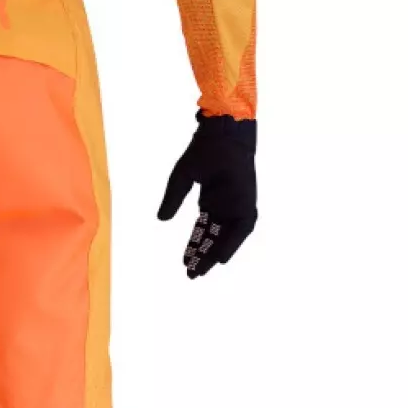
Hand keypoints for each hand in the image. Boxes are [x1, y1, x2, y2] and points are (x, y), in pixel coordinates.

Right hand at [158, 112, 257, 279]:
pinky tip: (222, 258)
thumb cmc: (205, 150)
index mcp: (211, 199)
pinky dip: (232, 244)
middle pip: (213, 238)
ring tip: (202, 270)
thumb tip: (161, 219)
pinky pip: (241, 229)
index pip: (202, 230)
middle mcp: (225, 205)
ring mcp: (236, 204)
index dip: (193, 247)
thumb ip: (173, 199)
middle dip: (203, 257)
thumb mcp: (182, 178)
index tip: (185, 263)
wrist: (225, 132)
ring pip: (225, 236)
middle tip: (192, 275)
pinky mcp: (246, 201)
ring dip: (215, 254)